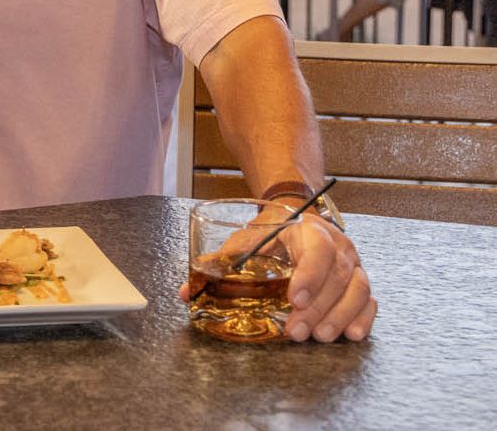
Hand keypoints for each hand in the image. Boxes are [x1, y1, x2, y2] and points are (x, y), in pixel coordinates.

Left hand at [177, 213, 375, 341]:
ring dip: (339, 315)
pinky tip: (351, 334)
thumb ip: (218, 264)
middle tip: (297, 331)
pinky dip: (364, 317)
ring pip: (357, 288)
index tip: (295, 299)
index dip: (309, 275)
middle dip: (318, 307)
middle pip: (337, 275)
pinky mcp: (360, 281)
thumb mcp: (243, 241)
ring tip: (320, 337)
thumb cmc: (268, 232)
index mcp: (307, 229)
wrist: (294, 217)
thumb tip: (186, 291)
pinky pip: (369, 300)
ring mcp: (353, 263)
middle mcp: (337, 244)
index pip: (317, 249)